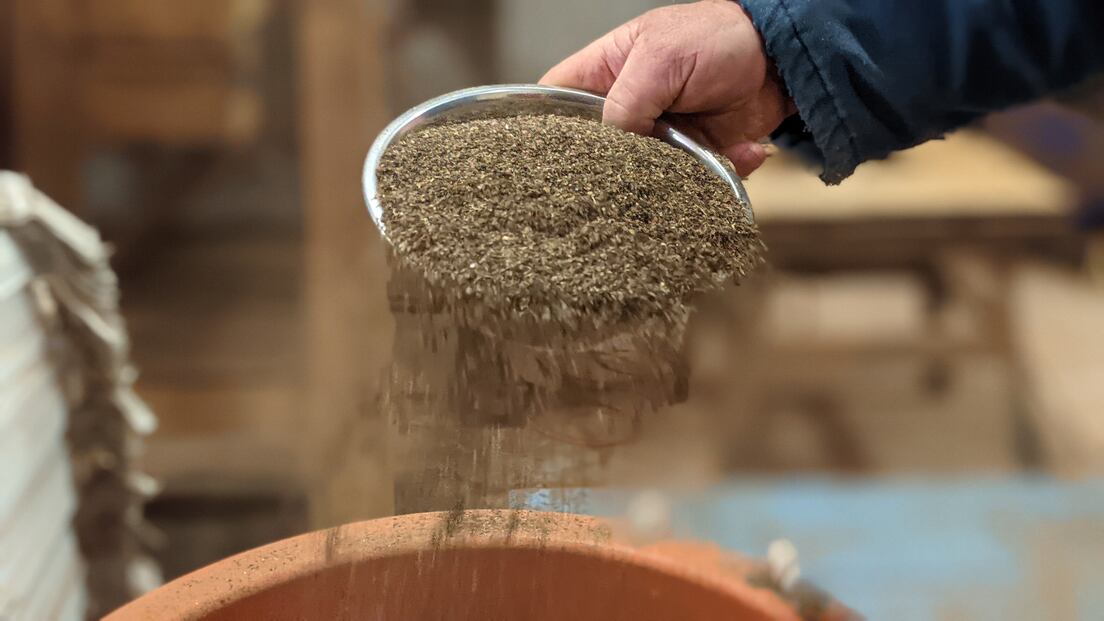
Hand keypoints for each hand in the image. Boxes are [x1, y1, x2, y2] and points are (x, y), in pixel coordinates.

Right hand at [540, 0, 793, 176]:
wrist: (781, 57)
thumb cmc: (715, 37)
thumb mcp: (661, 58)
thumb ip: (626, 101)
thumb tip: (608, 148)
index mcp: (603, 74)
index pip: (556, 104)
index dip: (547, 132)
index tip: (549, 161)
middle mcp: (624, 110)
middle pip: (594, 153)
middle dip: (610, 171)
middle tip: (630, 179)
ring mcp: (656, 138)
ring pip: (639, 178)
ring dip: (666, 181)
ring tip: (695, 165)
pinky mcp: (690, 159)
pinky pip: (687, 184)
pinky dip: (713, 179)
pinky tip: (740, 152)